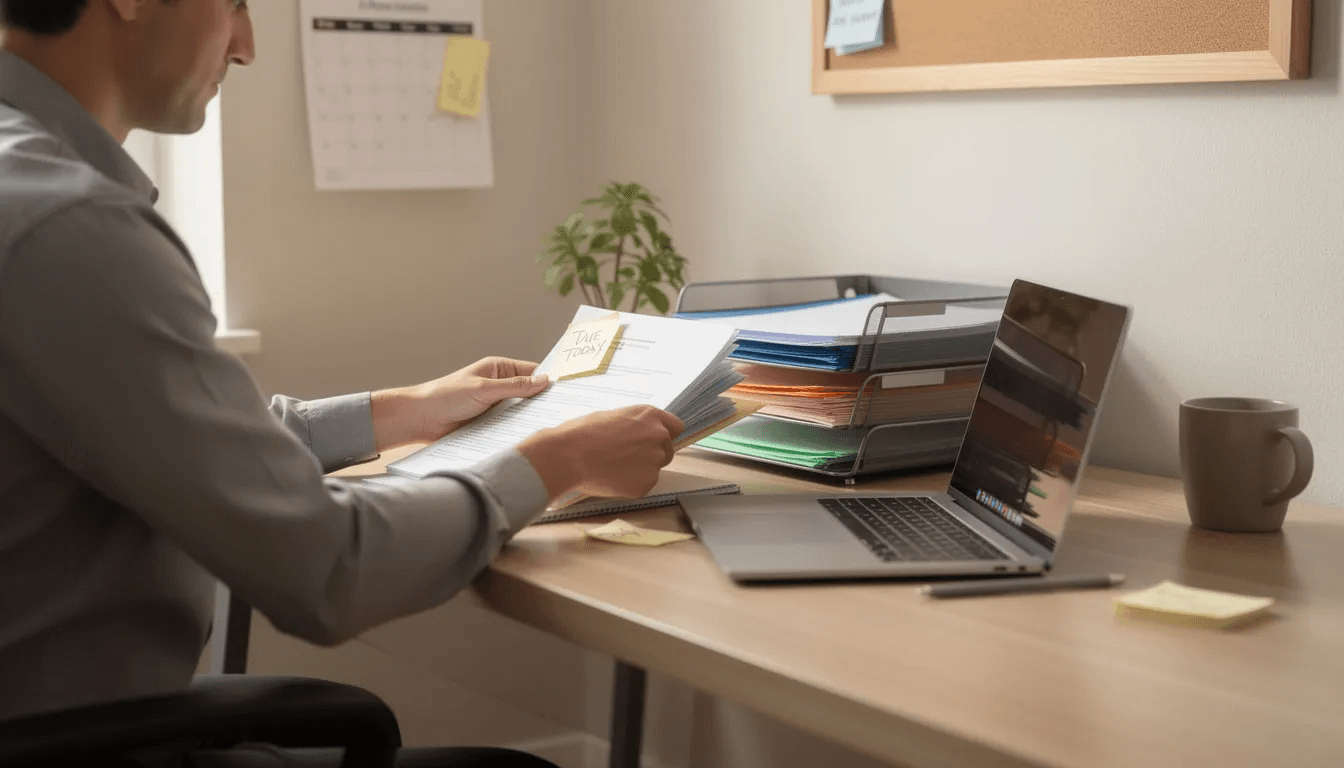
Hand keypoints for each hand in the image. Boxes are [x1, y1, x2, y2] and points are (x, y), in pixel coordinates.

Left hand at [370, 357, 549, 449]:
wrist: (420, 419)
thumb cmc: (445, 395)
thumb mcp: (483, 388)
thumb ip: (515, 386)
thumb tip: (545, 381)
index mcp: (499, 368)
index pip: (532, 371)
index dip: (550, 379)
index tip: (569, 388)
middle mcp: (500, 386)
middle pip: (530, 393)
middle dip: (544, 401)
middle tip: (567, 410)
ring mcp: (496, 405)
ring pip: (522, 411)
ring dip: (531, 418)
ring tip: (554, 426)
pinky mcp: (491, 423)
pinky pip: (510, 426)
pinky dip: (519, 430)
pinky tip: (532, 437)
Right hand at [517, 405, 684, 500]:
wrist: (569, 455)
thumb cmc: (583, 432)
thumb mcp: (614, 417)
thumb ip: (635, 426)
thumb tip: (639, 435)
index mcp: (651, 416)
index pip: (676, 426)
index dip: (663, 435)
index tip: (653, 441)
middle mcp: (659, 436)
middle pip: (667, 450)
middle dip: (651, 454)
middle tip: (626, 457)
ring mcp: (654, 461)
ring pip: (654, 468)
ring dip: (640, 470)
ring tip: (613, 467)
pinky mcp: (647, 483)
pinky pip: (643, 484)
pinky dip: (631, 484)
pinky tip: (611, 478)